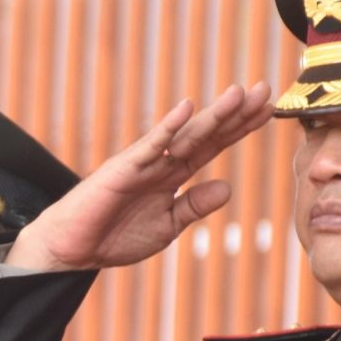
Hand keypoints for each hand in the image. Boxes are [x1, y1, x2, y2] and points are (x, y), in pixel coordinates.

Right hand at [7, 85, 274, 272]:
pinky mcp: (122, 170)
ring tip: (238, 94)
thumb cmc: (114, 237)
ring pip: (184, 136)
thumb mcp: (166, 226)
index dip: (240, 128)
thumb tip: (227, 187)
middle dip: (235, 114)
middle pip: (206, 134)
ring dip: (212, 116)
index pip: (213, 146)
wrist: (72, 250)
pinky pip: (149, 147)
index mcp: (173, 176)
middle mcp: (162, 163)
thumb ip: (194, 206)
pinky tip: (186, 110)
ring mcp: (143, 163)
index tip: (267, 109)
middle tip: (264, 91)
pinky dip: (167, 129)